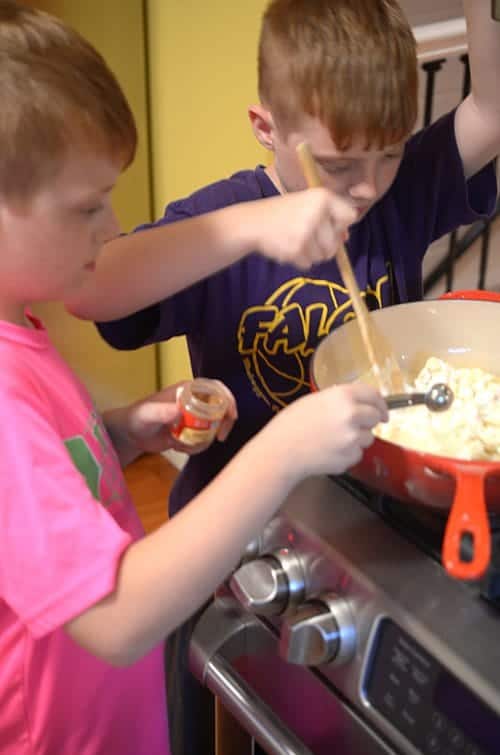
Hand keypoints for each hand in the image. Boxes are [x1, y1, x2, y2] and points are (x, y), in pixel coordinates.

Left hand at [121, 380, 237, 456]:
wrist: (131, 435)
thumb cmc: (137, 418)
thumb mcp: (148, 414)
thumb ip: (162, 411)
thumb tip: (179, 411)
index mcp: (187, 390)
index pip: (215, 388)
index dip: (228, 399)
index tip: (231, 416)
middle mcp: (194, 401)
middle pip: (221, 408)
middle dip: (223, 423)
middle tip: (220, 437)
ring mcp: (194, 417)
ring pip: (214, 427)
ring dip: (205, 440)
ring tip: (183, 446)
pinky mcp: (191, 431)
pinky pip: (204, 439)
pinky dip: (197, 447)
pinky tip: (178, 448)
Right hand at [252, 187, 355, 268]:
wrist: (253, 223)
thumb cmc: (282, 213)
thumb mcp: (307, 206)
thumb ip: (329, 219)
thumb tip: (346, 238)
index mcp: (322, 197)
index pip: (349, 216)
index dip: (340, 225)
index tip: (327, 226)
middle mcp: (317, 212)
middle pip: (336, 242)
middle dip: (324, 245)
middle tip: (305, 235)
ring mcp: (306, 231)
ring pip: (324, 256)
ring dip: (311, 254)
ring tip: (295, 240)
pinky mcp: (297, 249)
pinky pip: (309, 264)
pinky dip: (299, 260)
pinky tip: (287, 247)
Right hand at [281, 381, 387, 477]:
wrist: (281, 451)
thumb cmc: (292, 423)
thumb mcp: (315, 400)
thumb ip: (340, 399)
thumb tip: (360, 403)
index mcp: (343, 396)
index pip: (374, 395)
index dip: (380, 402)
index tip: (382, 410)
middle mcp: (352, 415)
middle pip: (376, 417)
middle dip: (369, 421)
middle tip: (355, 425)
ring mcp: (353, 438)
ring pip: (368, 438)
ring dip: (358, 439)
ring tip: (333, 440)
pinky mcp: (350, 457)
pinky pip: (357, 454)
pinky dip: (348, 454)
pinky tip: (329, 451)